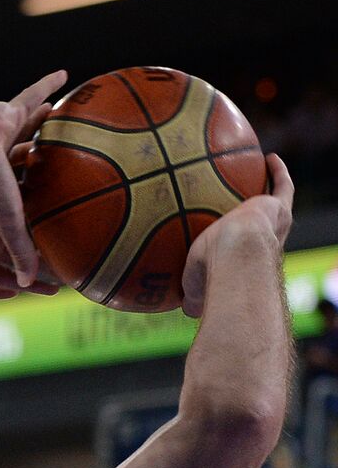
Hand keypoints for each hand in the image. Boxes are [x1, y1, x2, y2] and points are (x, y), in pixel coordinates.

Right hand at [0, 70, 68, 286]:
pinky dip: (47, 85)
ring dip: (44, 116)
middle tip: (56, 145)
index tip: (49, 192)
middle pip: (29, 152)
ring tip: (62, 108)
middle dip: (39, 149)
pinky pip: (32, 95)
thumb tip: (28, 284)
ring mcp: (5, 133)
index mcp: (7, 184)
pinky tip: (65, 76)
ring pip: (31, 123)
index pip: (27, 188)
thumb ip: (18, 250)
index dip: (37, 191)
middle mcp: (4, 157)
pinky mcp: (7, 111)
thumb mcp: (9, 225)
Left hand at [180, 153, 293, 317]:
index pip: (246, 255)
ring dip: (272, 190)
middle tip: (251, 207)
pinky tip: (269, 157)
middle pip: (265, 230)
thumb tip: (186, 310)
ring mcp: (273, 225)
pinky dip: (279, 171)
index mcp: (248, 263)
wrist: (235, 258)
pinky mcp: (277, 207)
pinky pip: (283, 185)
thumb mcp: (195, 288)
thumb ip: (193, 294)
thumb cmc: (213, 277)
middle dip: (260, 220)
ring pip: (276, 205)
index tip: (239, 241)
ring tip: (264, 174)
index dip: (244, 248)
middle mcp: (267, 244)